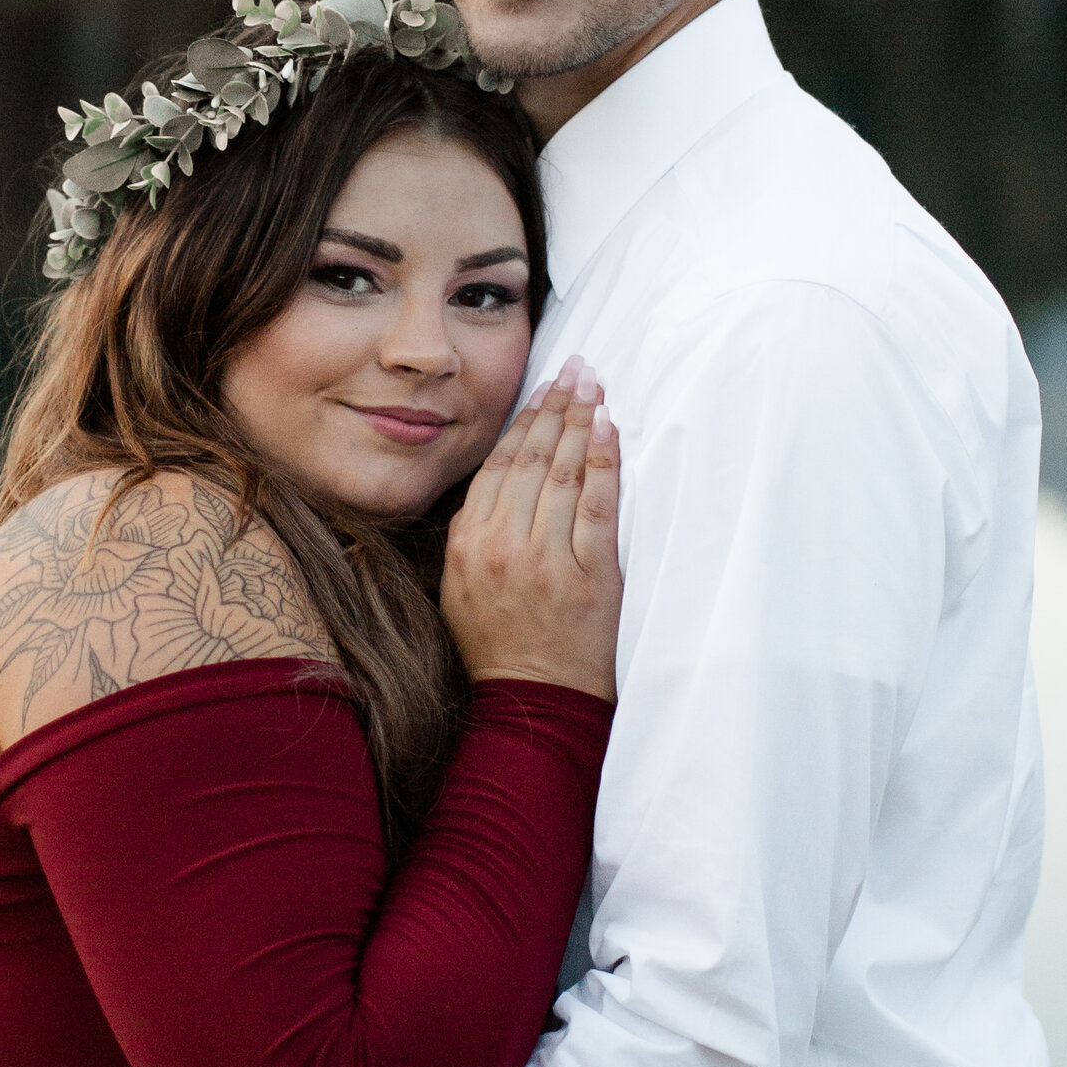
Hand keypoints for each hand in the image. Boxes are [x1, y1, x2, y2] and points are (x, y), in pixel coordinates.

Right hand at [438, 364, 621, 700]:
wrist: (531, 699)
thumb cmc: (497, 645)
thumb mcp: (458, 587)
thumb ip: (469, 533)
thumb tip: (492, 481)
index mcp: (467, 542)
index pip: (498, 464)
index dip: (524, 420)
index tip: (545, 388)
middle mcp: (502, 544)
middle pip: (531, 458)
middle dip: (557, 406)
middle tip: (577, 368)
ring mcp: (545, 559)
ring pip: (562, 473)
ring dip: (581, 421)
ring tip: (595, 386)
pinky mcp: (587, 575)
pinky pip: (596, 505)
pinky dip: (602, 461)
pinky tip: (608, 428)